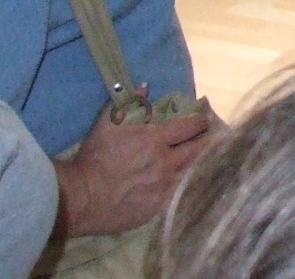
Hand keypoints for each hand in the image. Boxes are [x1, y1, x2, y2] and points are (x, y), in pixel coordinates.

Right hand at [55, 96, 213, 236]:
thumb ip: (129, 103)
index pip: (191, 126)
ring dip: (201, 165)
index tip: (203, 121)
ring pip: (194, 173)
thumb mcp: (108, 123)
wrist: (80, 198)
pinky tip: (192, 185)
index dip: (200, 122)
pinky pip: (182, 195)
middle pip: (199, 149)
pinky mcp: (160, 208)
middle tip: (213, 139)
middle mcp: (166, 163)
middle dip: (208, 141)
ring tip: (208, 161)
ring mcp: (165, 187)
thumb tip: (146, 87)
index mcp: (156, 139)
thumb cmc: (94, 158)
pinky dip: (188, 187)